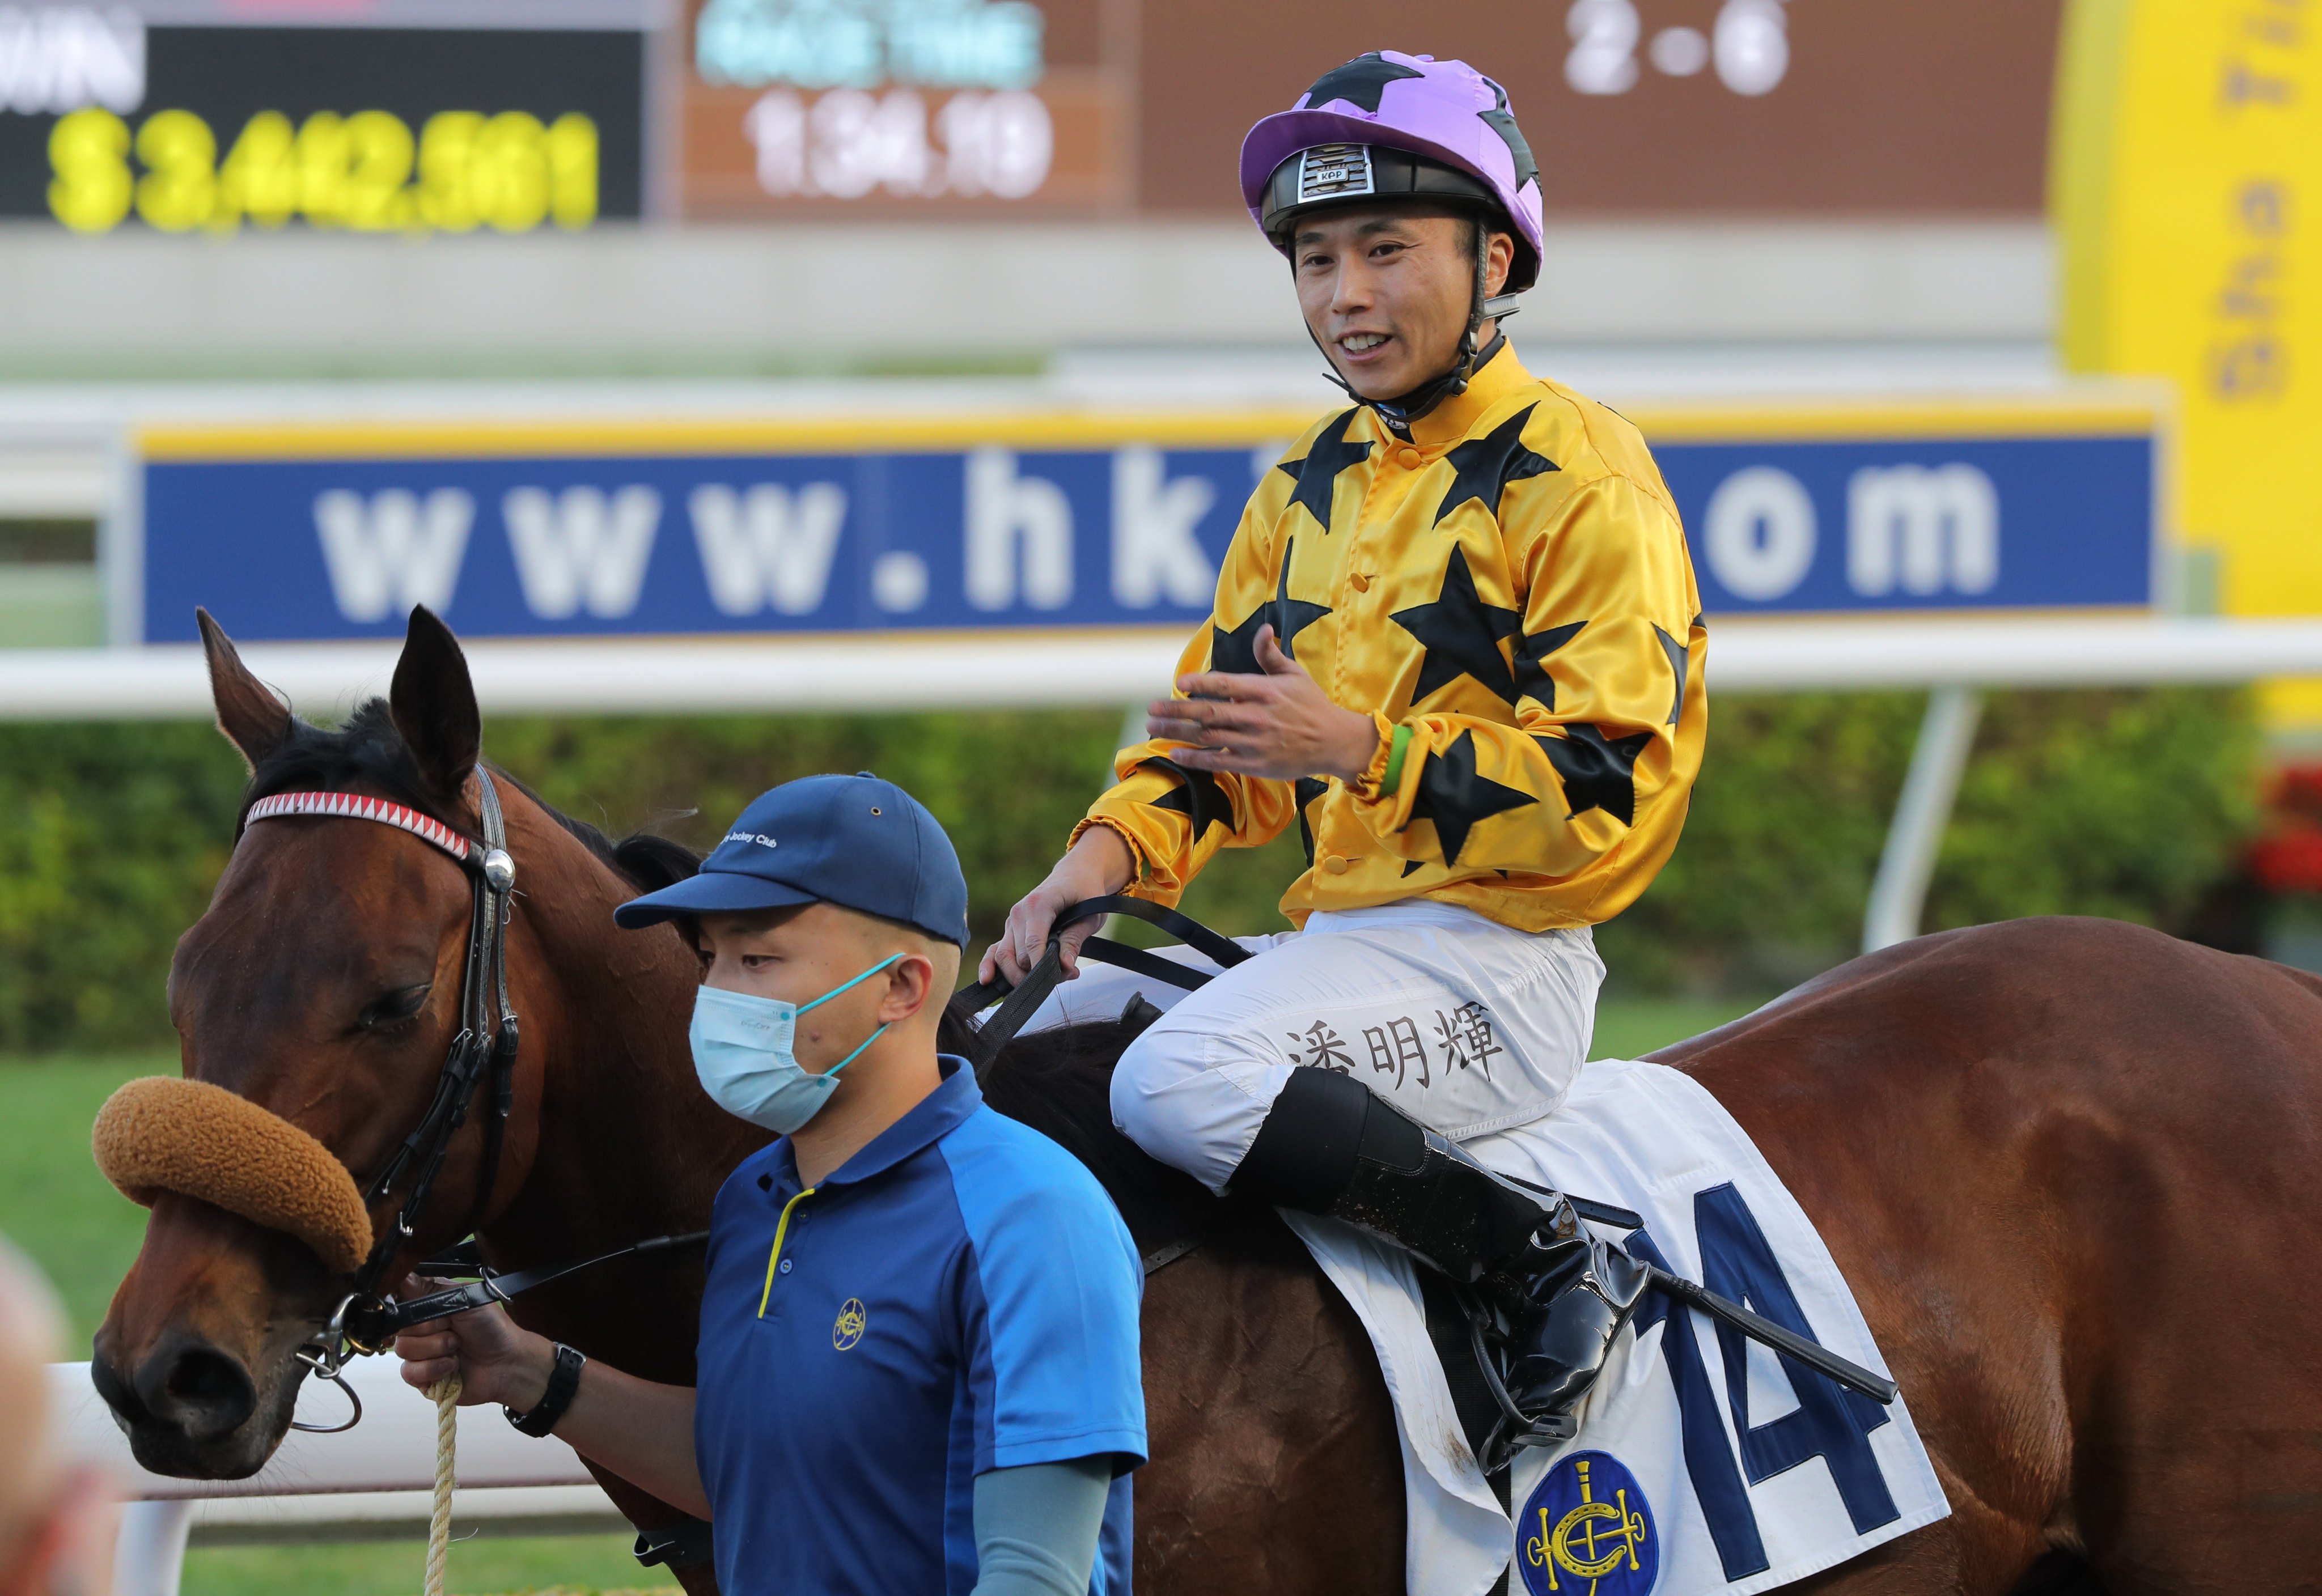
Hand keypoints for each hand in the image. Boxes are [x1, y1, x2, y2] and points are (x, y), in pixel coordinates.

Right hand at [393, 1274, 554, 1410]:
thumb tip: (403, 1276)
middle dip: (432, 1329)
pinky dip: (433, 1369)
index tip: (428, 1310)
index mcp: (430, 1307)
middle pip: (401, 1328)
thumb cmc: (491, 1327)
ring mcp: (421, 1354)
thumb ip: (431, 1289)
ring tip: (457, 1348)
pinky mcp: (422, 1377)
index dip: (410, 1307)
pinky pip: (409, 1373)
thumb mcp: (465, 1299)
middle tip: (456, 1331)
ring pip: (404, 1349)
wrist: (507, 1362)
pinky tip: (451, 1366)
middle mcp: (422, 1330)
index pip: (401, 1302)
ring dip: (436, 1349)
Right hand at [979, 826, 1133, 987]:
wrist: (1075, 875)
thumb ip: (1075, 940)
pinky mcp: (1010, 930)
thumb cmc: (1085, 893)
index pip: (1033, 944)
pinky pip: (994, 950)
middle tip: (1065, 976)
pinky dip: (989, 966)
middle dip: (1038, 974)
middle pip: (1019, 956)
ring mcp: (1012, 921)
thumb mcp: (1090, 915)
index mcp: (1038, 903)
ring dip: (1020, 976)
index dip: (1044, 966)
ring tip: (1044, 982)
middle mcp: (1019, 912)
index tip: (1063, 975)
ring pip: (1003, 957)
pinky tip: (986, 980)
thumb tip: (1065, 966)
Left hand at [1149, 626, 1379, 783]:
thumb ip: (1271, 655)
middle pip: (1208, 712)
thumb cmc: (1312, 705)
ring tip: (1153, 726)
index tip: (1179, 682)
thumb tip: (1263, 629)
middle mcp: (1256, 716)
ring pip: (1207, 736)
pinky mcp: (1255, 764)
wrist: (1334, 742)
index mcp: (1264, 690)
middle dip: (1176, 710)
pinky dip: (1194, 758)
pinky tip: (1174, 753)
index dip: (1200, 683)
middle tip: (1151, 708)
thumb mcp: (1295, 675)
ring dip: (1177, 731)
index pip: (1225, 684)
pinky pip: (1218, 761)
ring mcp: (1254, 742)